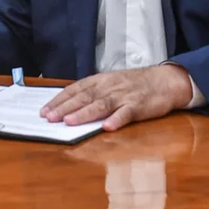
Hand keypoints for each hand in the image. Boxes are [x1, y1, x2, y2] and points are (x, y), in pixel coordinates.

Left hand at [40, 65, 192, 130]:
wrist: (164, 81)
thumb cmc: (134, 85)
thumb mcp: (111, 83)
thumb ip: (93, 93)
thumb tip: (69, 105)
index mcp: (100, 81)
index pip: (75, 90)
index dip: (59, 100)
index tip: (44, 110)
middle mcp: (109, 87)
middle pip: (84, 97)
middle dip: (65, 108)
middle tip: (49, 118)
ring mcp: (123, 96)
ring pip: (101, 104)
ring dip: (84, 113)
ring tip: (69, 122)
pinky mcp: (139, 106)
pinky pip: (127, 113)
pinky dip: (117, 119)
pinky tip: (107, 127)